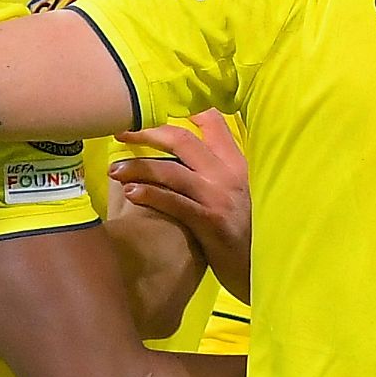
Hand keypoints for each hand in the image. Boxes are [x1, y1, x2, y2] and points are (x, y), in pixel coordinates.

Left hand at [111, 111, 250, 300]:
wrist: (261, 269)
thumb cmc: (245, 233)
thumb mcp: (238, 193)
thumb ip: (216, 172)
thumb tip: (185, 155)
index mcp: (236, 162)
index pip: (212, 120)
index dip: (182, 108)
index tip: (152, 108)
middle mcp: (228, 174)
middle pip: (182, 139)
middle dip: (147, 133)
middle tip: (120, 133)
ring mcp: (219, 197)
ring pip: (171, 171)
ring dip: (138, 167)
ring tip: (114, 171)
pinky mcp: (211, 222)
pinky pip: (174, 203)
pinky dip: (150, 195)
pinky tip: (130, 194)